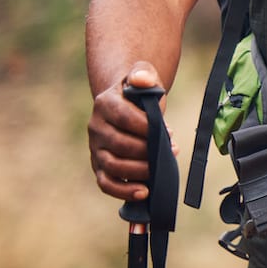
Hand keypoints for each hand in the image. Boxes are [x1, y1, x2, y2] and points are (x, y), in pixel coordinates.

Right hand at [88, 62, 163, 202]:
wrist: (127, 104)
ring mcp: (96, 148)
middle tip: (170, 151)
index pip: (124, 118)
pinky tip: (144, 192)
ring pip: (112, 166)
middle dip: (147, 151)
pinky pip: (106, 183)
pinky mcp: (99, 166)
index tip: (168, 132)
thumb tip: (143, 80)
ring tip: (159, 171)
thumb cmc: (140, 93)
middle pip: (119, 145)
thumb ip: (144, 75)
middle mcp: (96, 127)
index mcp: (105, 104)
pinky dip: (123, 191)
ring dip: (139, 171)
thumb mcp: (144, 77)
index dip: (147, 128)